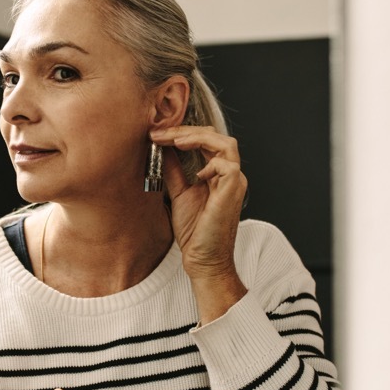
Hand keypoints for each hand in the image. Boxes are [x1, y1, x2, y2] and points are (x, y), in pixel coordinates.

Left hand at [152, 126, 248, 322]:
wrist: (202, 259)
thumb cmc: (194, 231)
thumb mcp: (178, 193)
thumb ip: (173, 170)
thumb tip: (162, 148)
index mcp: (217, 173)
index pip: (205, 140)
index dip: (182, 133)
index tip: (155, 134)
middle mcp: (229, 174)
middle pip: (216, 136)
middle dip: (186, 130)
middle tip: (160, 133)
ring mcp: (234, 182)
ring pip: (226, 143)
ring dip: (198, 137)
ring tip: (175, 140)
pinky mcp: (233, 191)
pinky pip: (227, 164)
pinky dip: (209, 163)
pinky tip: (195, 174)